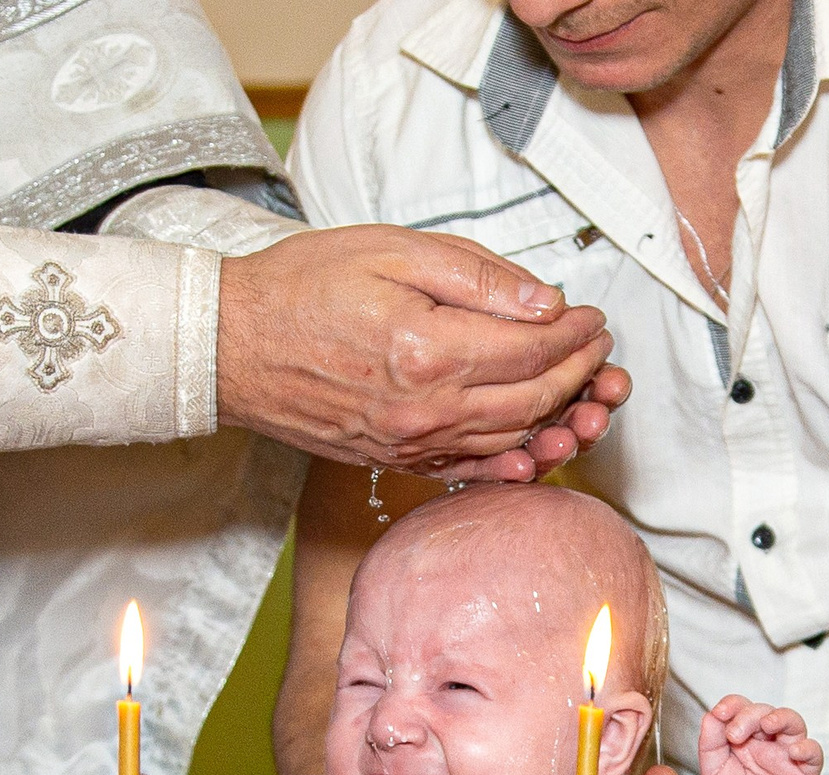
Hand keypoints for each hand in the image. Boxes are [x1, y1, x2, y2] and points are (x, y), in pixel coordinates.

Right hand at [218, 226, 620, 481]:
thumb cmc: (301, 288)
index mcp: (429, 351)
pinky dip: (512, 458)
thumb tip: (546, 302)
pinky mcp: (395, 459)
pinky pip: (470, 468)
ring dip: (557, 416)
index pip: (534, 348)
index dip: (576, 332)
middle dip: (579, 372)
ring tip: (579, 386)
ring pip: (510, 439)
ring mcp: (410, 443)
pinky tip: (536, 443)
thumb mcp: (393, 252)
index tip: (592, 315)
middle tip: (597, 347)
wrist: (231, 346)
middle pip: (534, 399)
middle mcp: (426, 409)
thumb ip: (477, 278)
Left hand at [697, 696, 820, 774]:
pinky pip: (813, 752)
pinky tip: (792, 752)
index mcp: (743, 739)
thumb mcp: (713, 773)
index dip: (732, 704)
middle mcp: (766, 743)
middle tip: (735, 734)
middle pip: (765, 711)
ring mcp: (787, 755)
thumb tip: (712, 714)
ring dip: (780, 718)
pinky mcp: (805, 772)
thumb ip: (710, 742)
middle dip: (749, 716)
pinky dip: (806, 747)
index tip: (720, 712)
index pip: (741, 708)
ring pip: (793, 722)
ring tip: (767, 725)